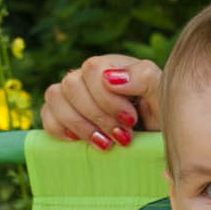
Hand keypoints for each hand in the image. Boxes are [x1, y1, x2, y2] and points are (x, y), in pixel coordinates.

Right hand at [41, 55, 162, 150]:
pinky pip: (47, 115)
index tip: (130, 120)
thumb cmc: (161, 118)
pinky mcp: (62, 115)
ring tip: (104, 143)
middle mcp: (88, 77)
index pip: (93, 69)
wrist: (154, 143)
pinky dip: (60, 129)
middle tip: (121, 136)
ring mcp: (73, 95)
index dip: (108, 98)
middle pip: (71, 84)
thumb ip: (145, 78)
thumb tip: (110, 78)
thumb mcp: (163, 97)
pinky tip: (80, 141)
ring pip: (55, 96)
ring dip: (79, 124)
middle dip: (97, 116)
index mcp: (112, 66)